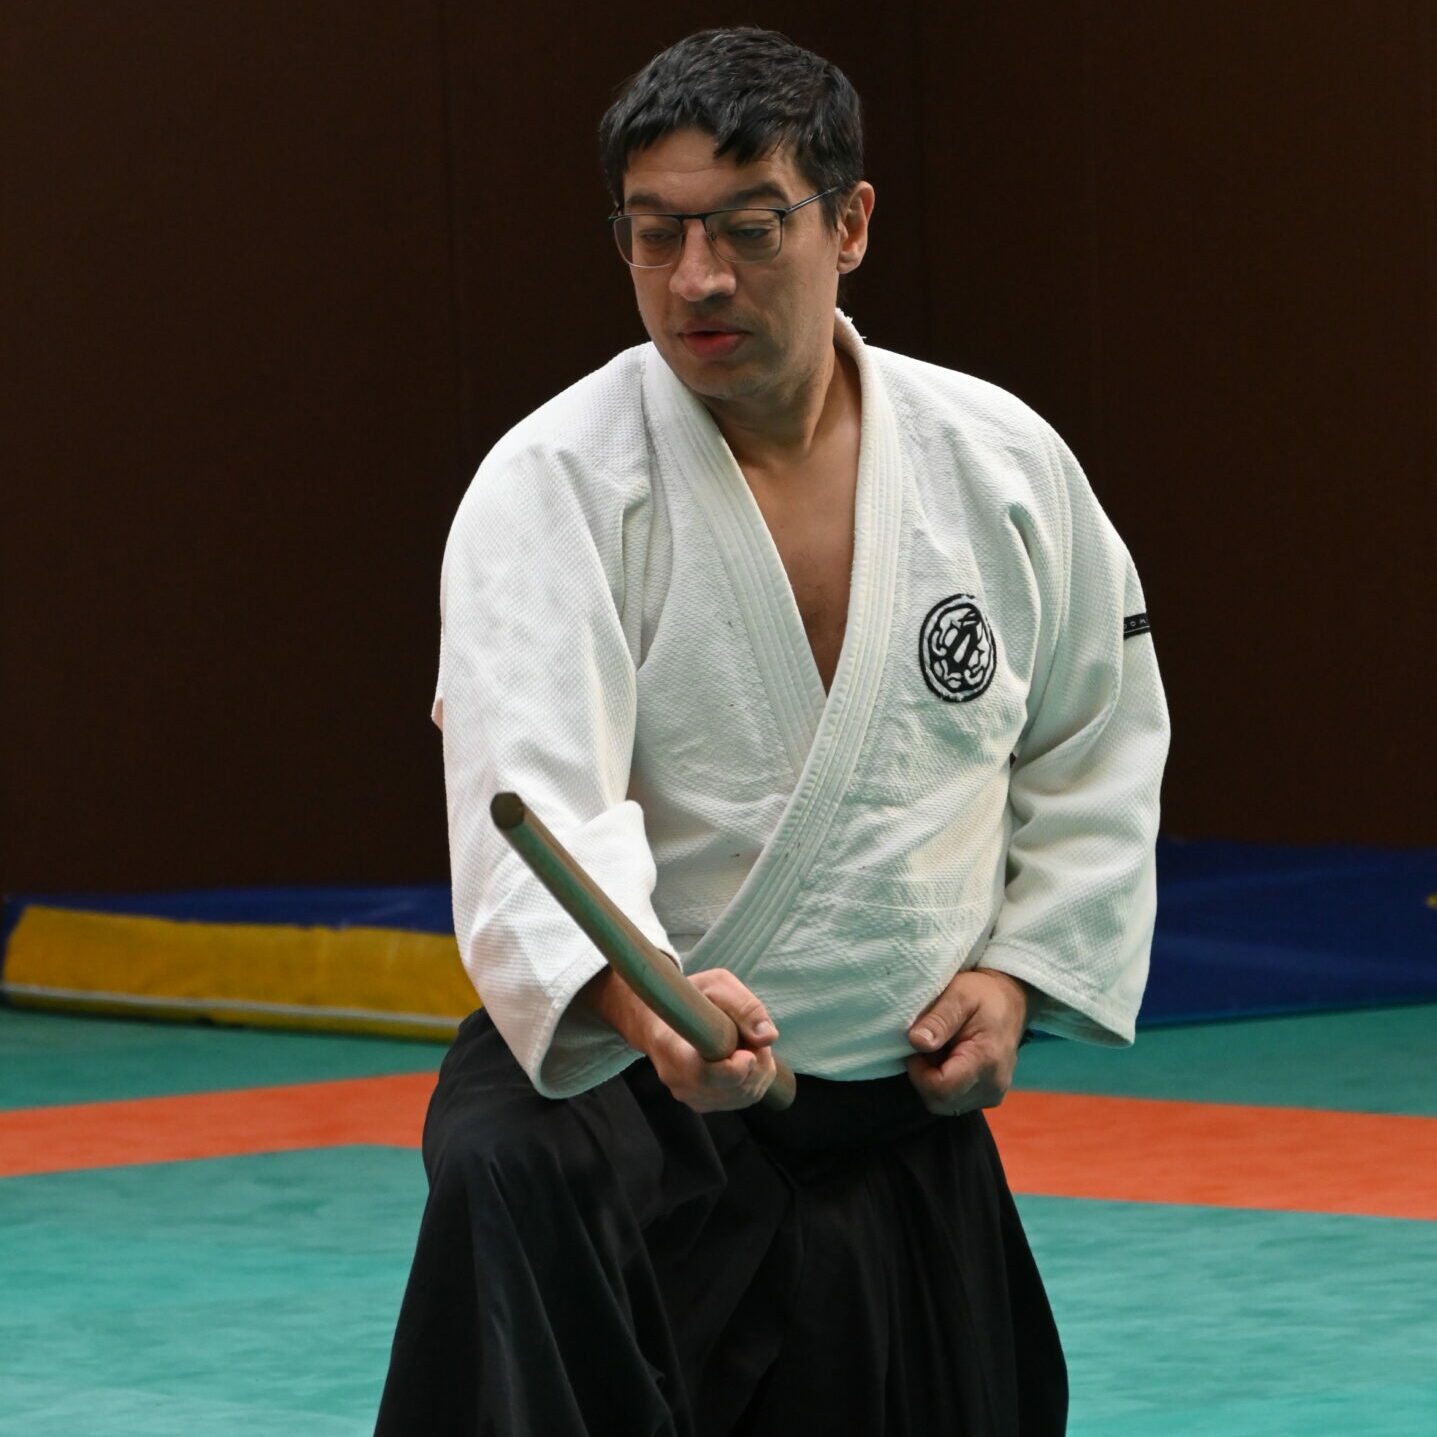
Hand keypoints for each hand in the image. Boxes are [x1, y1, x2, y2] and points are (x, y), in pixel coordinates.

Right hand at [642, 968, 779, 1112]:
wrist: (663, 1018)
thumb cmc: (692, 997)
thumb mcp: (717, 985)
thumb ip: (743, 1006)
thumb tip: (768, 1037)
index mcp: (670, 1045)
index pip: (704, 1075)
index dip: (735, 1069)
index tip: (749, 1051)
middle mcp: (676, 1078)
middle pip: (731, 1089)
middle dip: (757, 1065)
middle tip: (755, 1037)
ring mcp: (688, 1094)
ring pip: (741, 1096)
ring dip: (758, 1072)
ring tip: (749, 1043)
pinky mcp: (701, 1102)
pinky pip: (741, 1099)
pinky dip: (754, 1080)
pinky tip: (747, 1058)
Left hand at [905, 968, 1029, 1115]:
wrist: (1011, 1001)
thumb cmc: (983, 994)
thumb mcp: (958, 995)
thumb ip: (938, 1020)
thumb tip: (917, 1042)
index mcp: (986, 1061)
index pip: (940, 1088)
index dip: (918, 1070)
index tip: (916, 1046)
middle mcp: (992, 1086)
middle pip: (940, 1101)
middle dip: (923, 1076)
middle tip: (928, 1046)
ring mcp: (992, 1095)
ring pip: (945, 1104)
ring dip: (933, 1080)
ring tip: (941, 1050)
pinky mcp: (989, 1096)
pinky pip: (955, 1101)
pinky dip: (945, 1084)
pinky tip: (949, 1059)